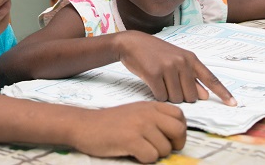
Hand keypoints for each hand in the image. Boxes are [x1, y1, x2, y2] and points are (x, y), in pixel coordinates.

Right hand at [71, 102, 185, 162]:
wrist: (84, 125)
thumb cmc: (109, 123)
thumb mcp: (135, 113)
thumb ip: (154, 119)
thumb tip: (174, 137)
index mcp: (151, 106)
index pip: (180, 116)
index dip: (179, 131)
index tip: (170, 138)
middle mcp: (148, 113)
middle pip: (179, 131)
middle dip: (175, 145)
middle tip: (161, 149)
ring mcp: (140, 126)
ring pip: (165, 148)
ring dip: (155, 154)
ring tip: (140, 150)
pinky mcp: (131, 139)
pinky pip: (151, 156)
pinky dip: (144, 159)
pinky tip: (132, 153)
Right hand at [115, 31, 236, 104]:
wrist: (132, 43)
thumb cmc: (155, 53)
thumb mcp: (176, 61)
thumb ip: (191, 77)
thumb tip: (205, 95)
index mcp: (191, 58)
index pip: (210, 78)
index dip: (222, 92)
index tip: (233, 104)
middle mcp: (182, 62)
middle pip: (191, 96)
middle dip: (182, 96)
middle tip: (170, 84)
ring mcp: (168, 67)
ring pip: (176, 98)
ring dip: (168, 96)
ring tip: (160, 81)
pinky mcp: (154, 73)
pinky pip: (161, 97)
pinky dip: (157, 95)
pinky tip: (152, 83)